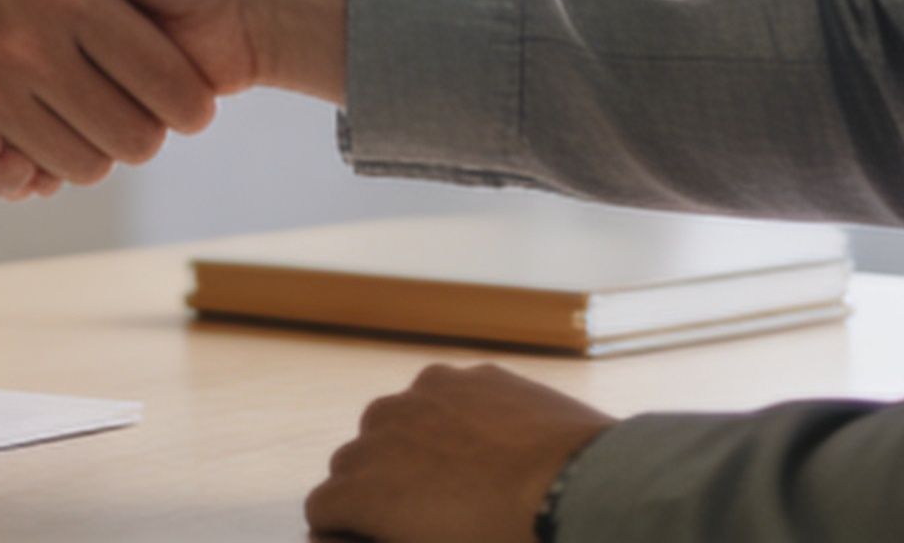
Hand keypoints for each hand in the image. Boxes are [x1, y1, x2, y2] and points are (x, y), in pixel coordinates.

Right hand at [303, 362, 613, 541]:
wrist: (580, 494)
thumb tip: (345, 537)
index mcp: (362, 488)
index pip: (322, 507)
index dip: (346, 530)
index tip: (374, 539)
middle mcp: (379, 431)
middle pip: (352, 462)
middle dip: (376, 488)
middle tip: (422, 517)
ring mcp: (424, 395)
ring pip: (395, 422)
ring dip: (409, 447)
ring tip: (458, 479)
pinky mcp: (469, 377)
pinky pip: (442, 397)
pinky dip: (452, 420)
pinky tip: (491, 448)